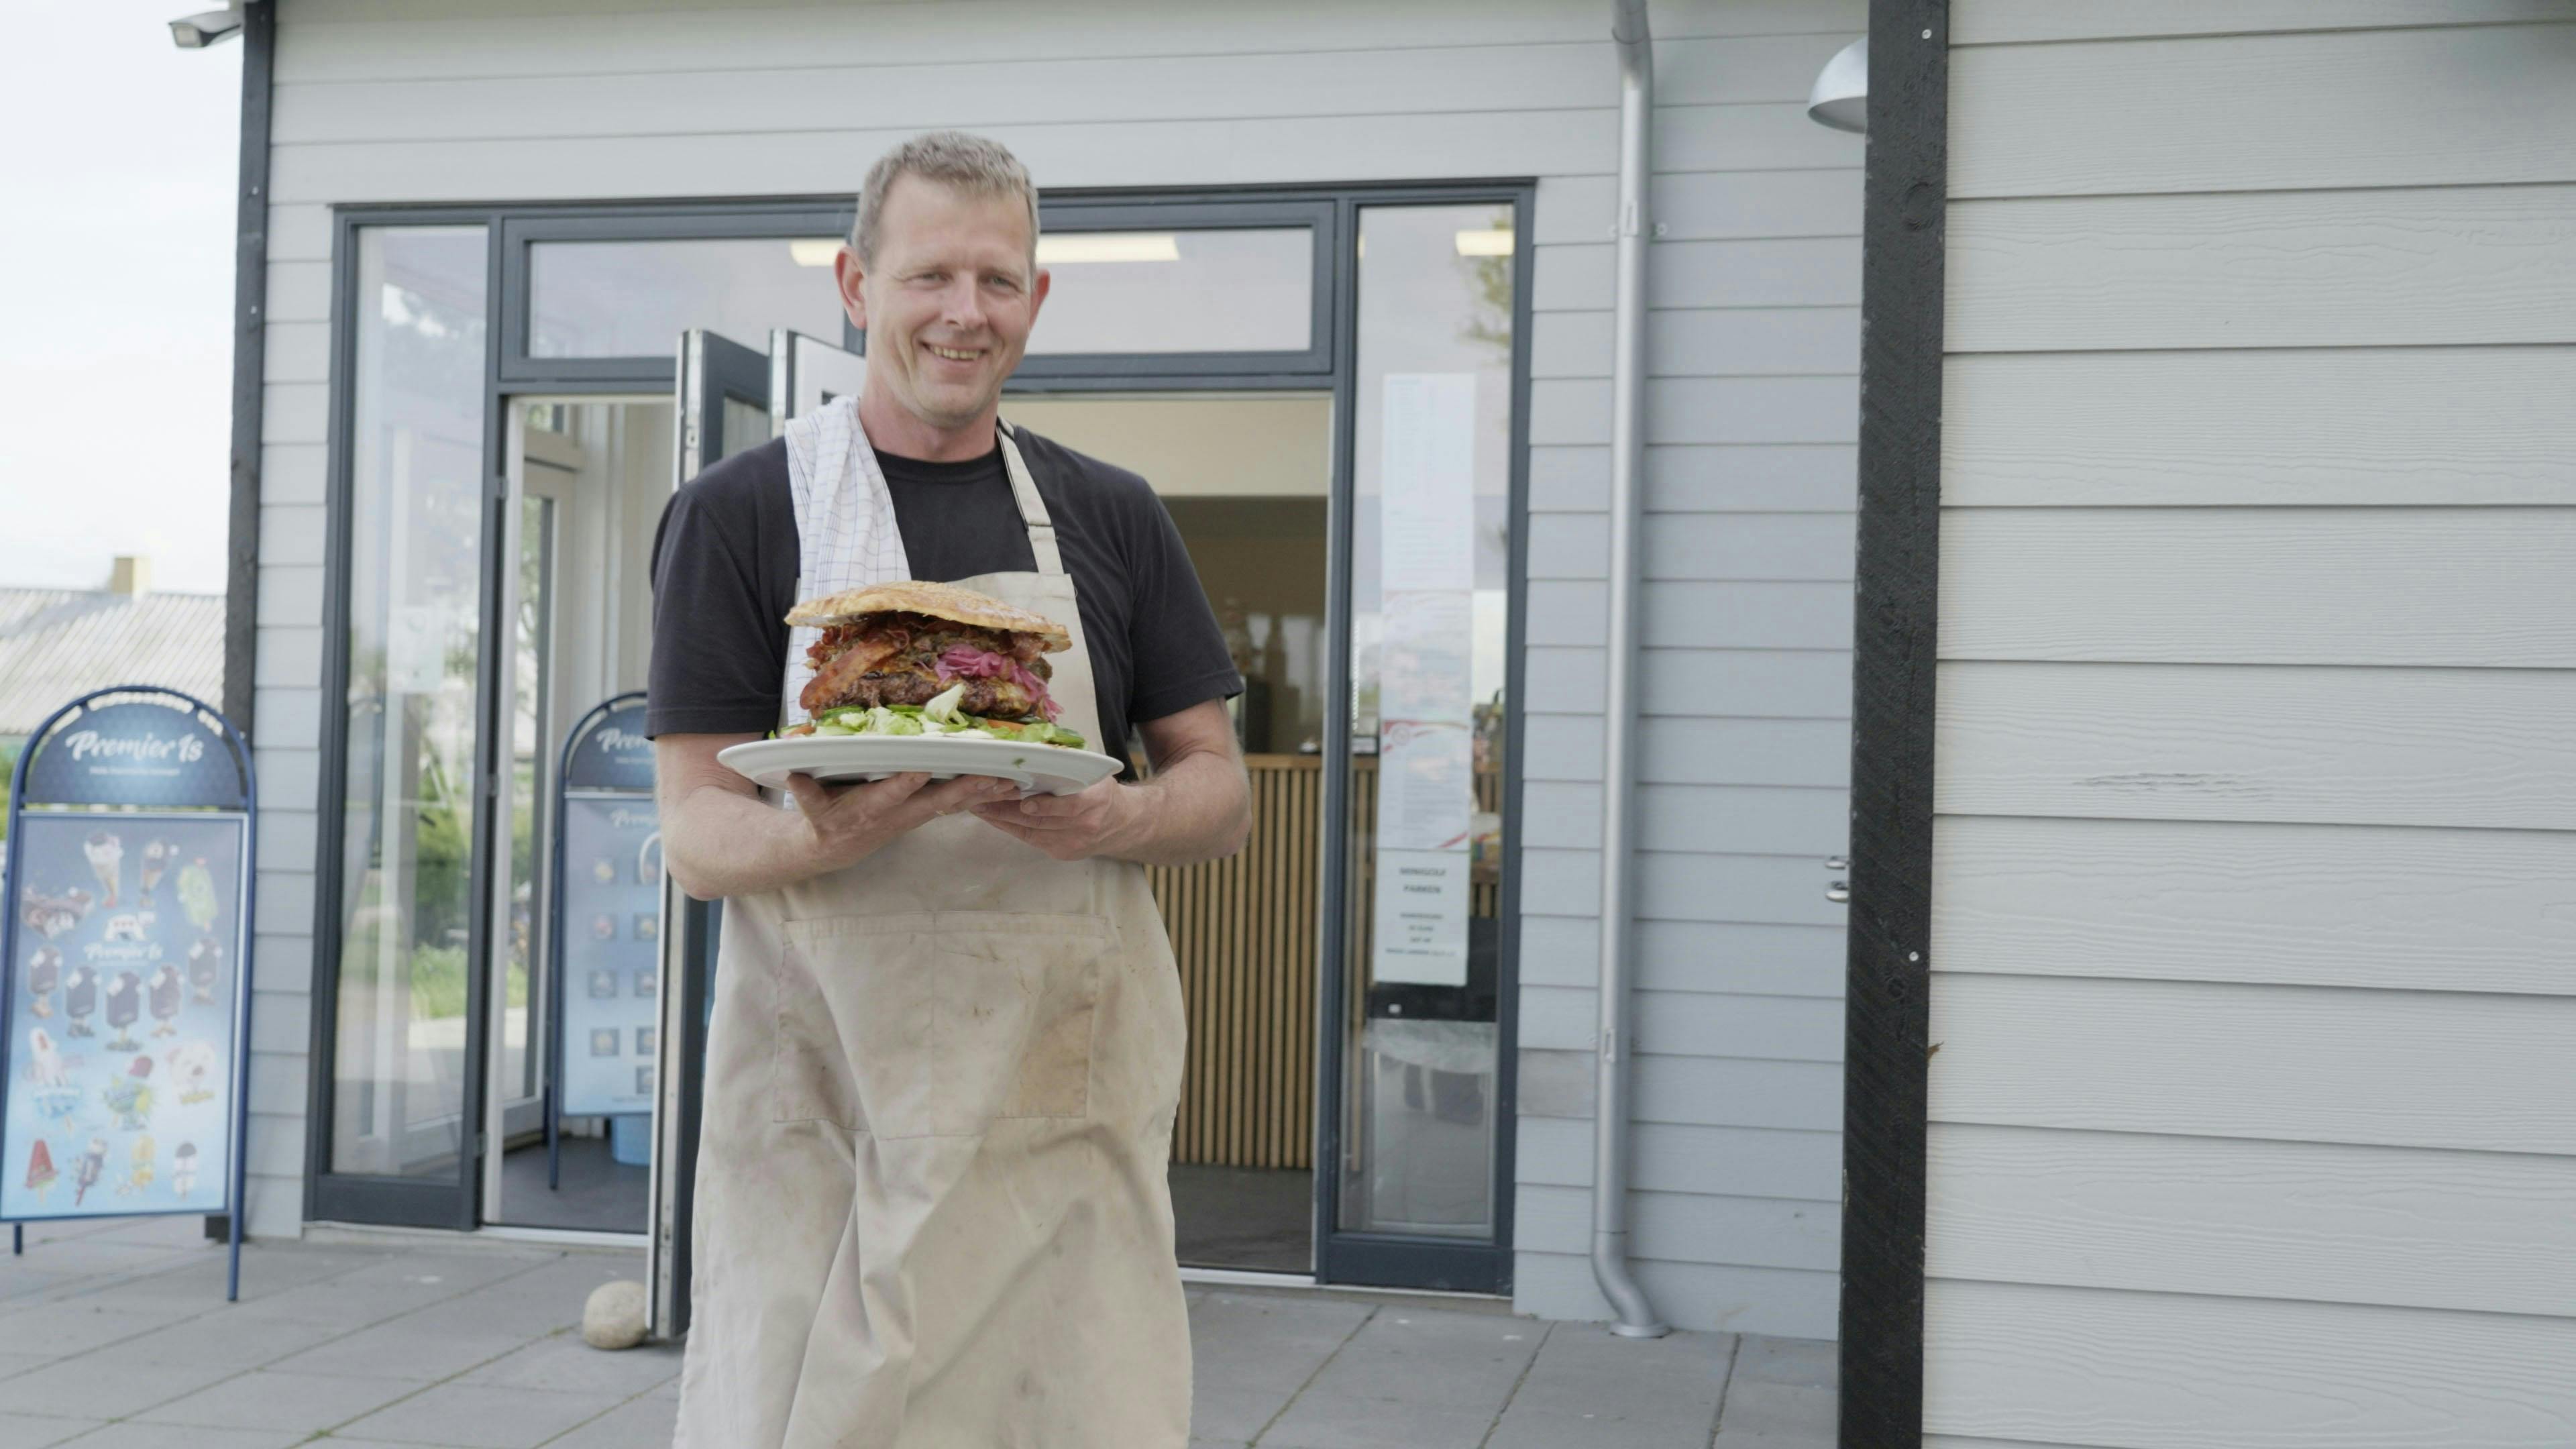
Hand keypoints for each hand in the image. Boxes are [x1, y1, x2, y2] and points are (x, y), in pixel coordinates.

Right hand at [782, 771, 1016, 871]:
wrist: (836, 846)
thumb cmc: (822, 817)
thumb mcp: (808, 805)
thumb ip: (803, 788)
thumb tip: (790, 768)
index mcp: (869, 809)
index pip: (889, 794)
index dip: (905, 784)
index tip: (921, 769)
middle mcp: (898, 814)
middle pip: (935, 802)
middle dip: (964, 790)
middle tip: (991, 777)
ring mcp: (916, 816)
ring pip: (955, 804)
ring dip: (983, 794)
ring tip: (1013, 781)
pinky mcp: (927, 813)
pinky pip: (959, 804)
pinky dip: (983, 795)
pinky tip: (1009, 785)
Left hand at [968, 776, 1139, 861]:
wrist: (1123, 823)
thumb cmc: (1101, 791)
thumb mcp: (1093, 773)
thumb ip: (1070, 765)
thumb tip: (1037, 744)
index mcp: (1096, 801)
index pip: (1070, 806)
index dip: (1045, 805)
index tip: (1020, 798)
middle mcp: (1085, 826)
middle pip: (1042, 821)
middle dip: (1008, 811)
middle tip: (981, 798)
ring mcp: (1073, 843)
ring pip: (1032, 832)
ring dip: (1003, 820)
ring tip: (980, 807)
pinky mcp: (1063, 853)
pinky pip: (1032, 840)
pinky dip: (1012, 828)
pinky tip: (995, 818)